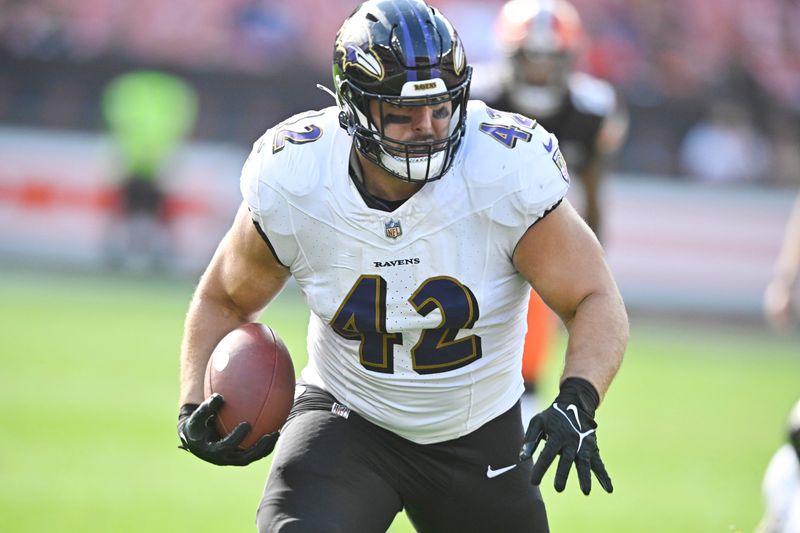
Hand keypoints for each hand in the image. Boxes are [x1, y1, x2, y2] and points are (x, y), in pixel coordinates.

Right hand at [177, 393, 277, 465]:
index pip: (226, 446)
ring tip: (276, 433)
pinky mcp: (239, 456)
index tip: (247, 424)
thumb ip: (206, 407)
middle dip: (258, 448)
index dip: (237, 437)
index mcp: (212, 451)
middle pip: (244, 458)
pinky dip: (264, 443)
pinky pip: (254, 451)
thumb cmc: (196, 423)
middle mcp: (224, 459)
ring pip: (252, 456)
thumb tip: (219, 397)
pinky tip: (275, 428)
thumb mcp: (196, 416)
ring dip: (266, 447)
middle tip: (270, 435)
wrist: (196, 437)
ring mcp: (233, 459)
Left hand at [519, 378, 611, 494]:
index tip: (533, 482)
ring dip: (585, 477)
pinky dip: (604, 476)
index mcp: (556, 435)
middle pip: (566, 460)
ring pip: (584, 463)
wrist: (575, 404)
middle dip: (562, 475)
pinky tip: (608, 489)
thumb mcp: (537, 422)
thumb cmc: (552, 417)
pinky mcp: (593, 448)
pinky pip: (599, 463)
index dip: (539, 469)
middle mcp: (571, 440)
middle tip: (558, 489)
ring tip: (585, 492)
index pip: (546, 455)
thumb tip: (522, 458)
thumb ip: (529, 439)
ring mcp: (583, 445)